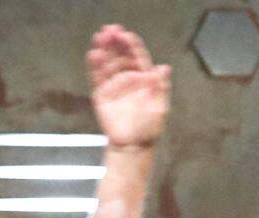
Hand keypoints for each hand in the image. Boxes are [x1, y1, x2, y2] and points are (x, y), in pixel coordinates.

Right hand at [87, 24, 169, 148]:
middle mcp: (128, 80)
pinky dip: (95, 65)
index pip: (138, 59)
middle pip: (121, 56)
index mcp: (144, 81)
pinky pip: (97, 77)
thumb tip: (164, 67)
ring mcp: (114, 86)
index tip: (127, 35)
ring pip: (108, 63)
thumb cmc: (149, 128)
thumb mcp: (159, 108)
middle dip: (116, 43)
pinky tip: (94, 54)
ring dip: (104, 49)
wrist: (133, 145)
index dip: (133, 46)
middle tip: (110, 30)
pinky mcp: (101, 94)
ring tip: (100, 37)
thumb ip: (160, 87)